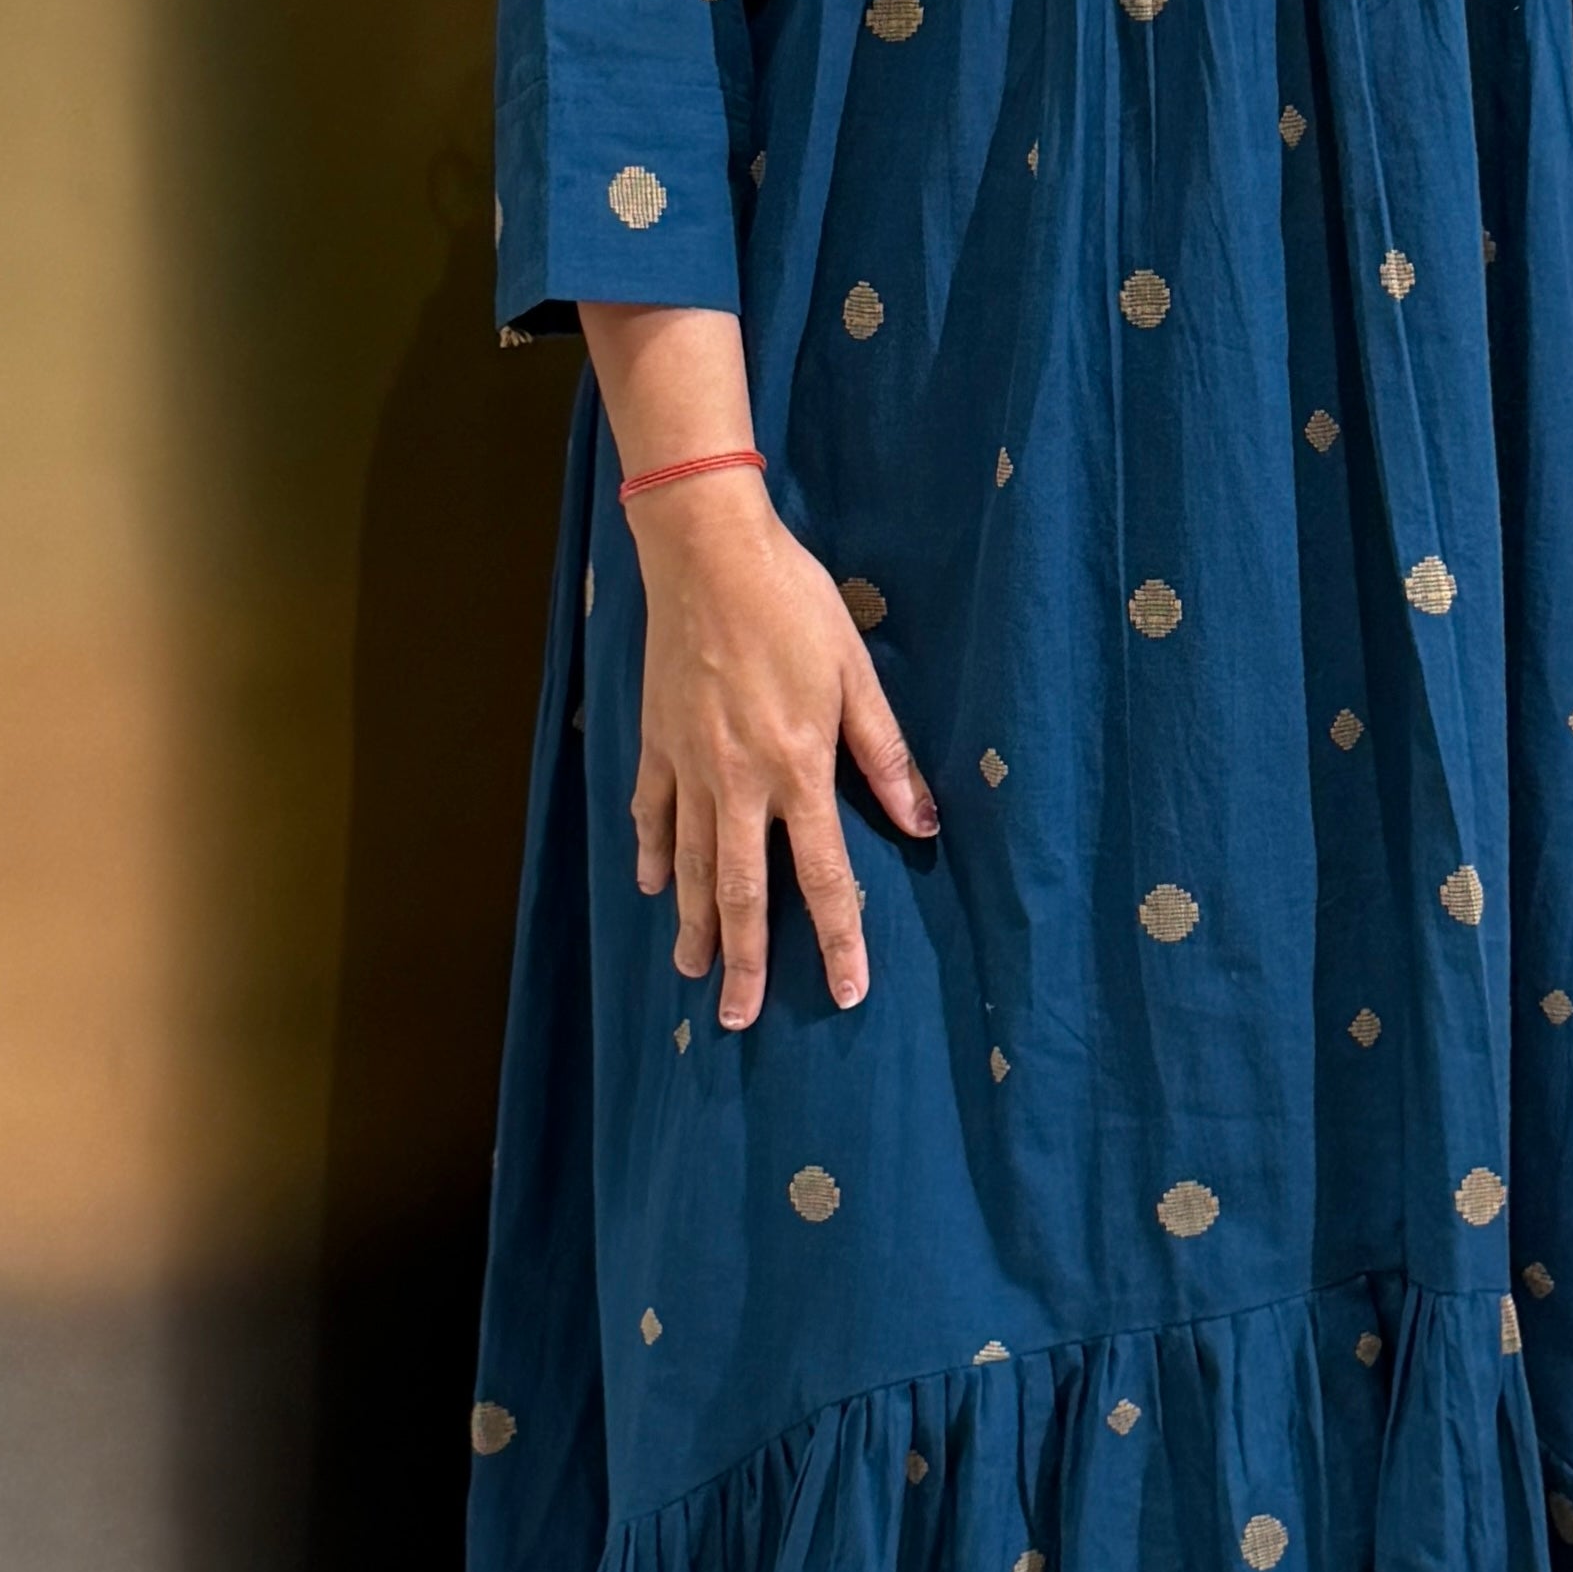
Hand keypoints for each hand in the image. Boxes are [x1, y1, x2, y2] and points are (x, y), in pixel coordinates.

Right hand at [624, 474, 937, 1023]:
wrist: (707, 552)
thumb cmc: (793, 603)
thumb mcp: (856, 675)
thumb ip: (885, 755)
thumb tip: (923, 823)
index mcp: (798, 768)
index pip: (822, 877)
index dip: (837, 940)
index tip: (845, 992)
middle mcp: (740, 782)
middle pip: (741, 893)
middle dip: (746, 962)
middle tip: (739, 1019)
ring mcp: (690, 765)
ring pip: (687, 865)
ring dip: (693, 924)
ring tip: (694, 973)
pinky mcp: (657, 740)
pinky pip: (650, 811)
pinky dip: (649, 852)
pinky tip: (649, 885)